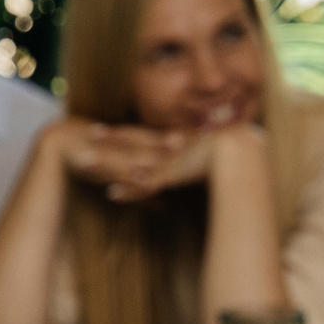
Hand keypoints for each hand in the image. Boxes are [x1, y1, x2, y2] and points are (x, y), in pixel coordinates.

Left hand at [57, 121, 248, 202]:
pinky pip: (145, 185)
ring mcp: (167, 163)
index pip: (144, 135)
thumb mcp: (214, 154)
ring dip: (107, 164)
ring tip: (83, 162)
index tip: (104, 129)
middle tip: (87, 133)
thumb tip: (205, 153)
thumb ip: (204, 156)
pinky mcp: (172, 177)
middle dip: (109, 139)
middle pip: (132, 142)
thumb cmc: (235, 156)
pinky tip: (111, 194)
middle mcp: (167, 150)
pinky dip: (128, 190)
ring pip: (131, 163)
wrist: (240, 153)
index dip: (124, 131)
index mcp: (175, 142)